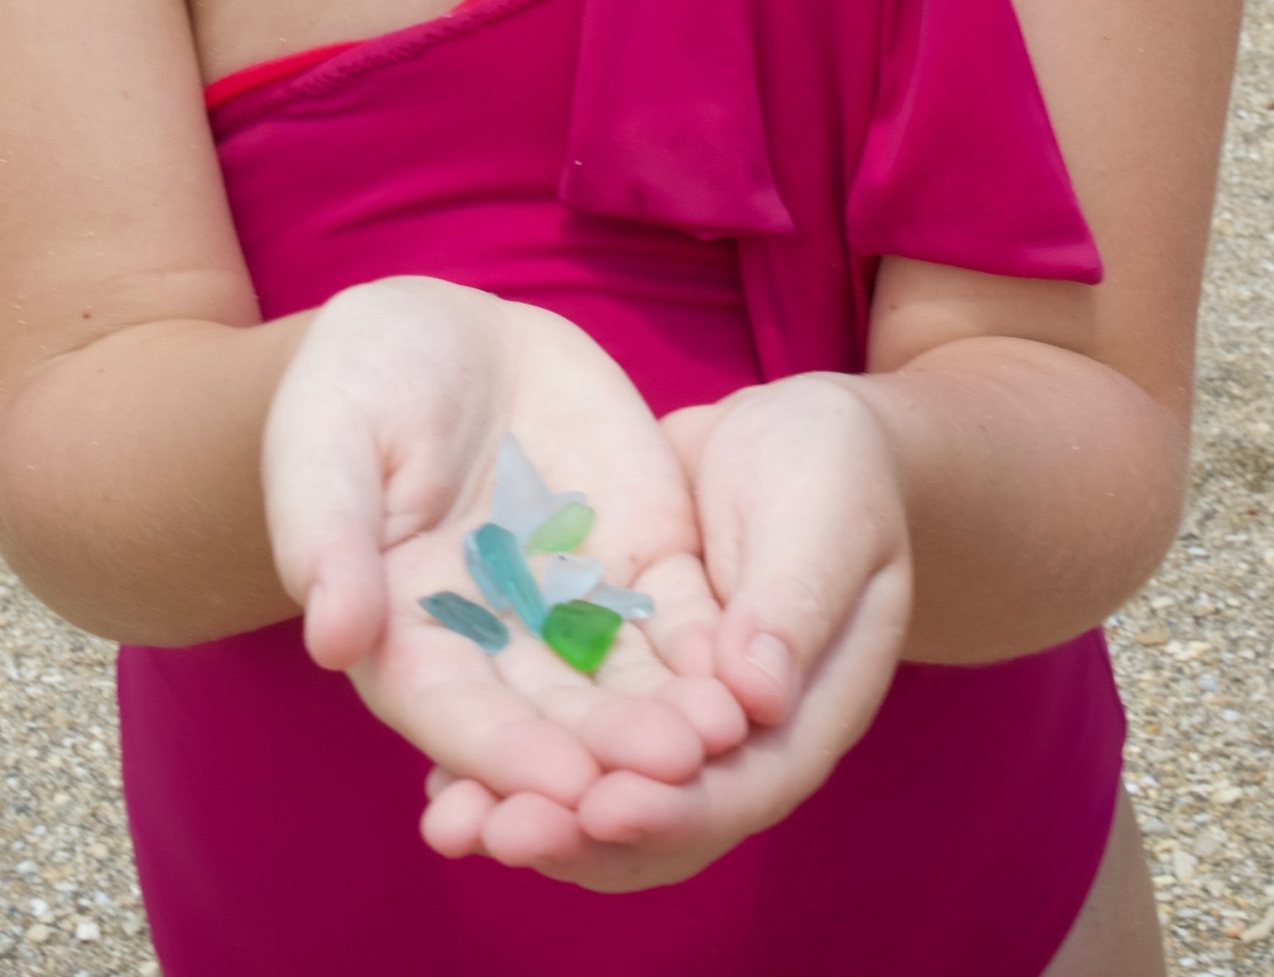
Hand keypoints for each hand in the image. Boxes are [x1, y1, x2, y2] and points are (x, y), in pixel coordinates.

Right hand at [262, 276, 749, 820]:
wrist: (436, 333)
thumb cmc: (352, 389)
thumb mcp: (324, 447)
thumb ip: (328, 538)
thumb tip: (332, 637)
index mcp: (405, 637)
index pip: (455, 713)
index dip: (508, 754)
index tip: (564, 788)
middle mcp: (496, 643)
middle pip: (554, 715)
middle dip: (613, 751)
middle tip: (673, 775)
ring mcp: (571, 602)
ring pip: (626, 678)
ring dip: (674, 715)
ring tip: (726, 736)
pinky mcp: (637, 555)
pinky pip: (678, 611)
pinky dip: (713, 647)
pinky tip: (754, 674)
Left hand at [418, 372, 914, 889]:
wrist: (793, 440)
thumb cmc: (833, 472)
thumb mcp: (824, 518)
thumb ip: (795, 600)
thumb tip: (756, 695)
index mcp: (805, 716)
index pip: (744, 787)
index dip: (675, 807)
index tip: (602, 806)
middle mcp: (736, 742)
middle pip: (660, 816)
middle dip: (578, 831)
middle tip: (498, 832)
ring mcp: (672, 716)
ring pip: (602, 789)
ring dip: (532, 808)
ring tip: (452, 821)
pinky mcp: (620, 676)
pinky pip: (565, 731)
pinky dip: (513, 755)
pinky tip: (439, 773)